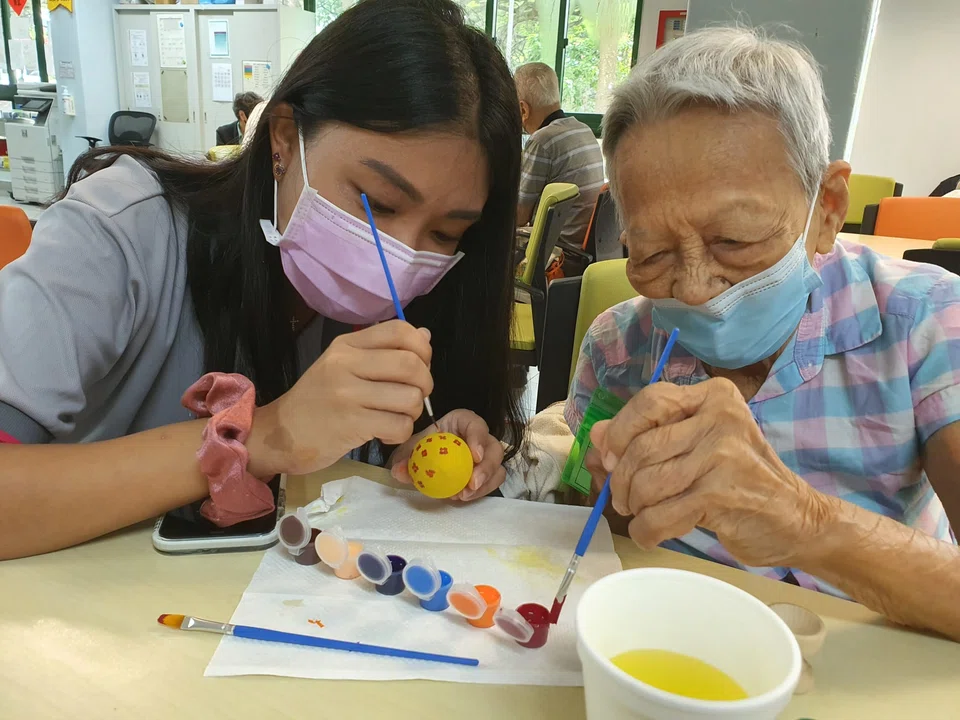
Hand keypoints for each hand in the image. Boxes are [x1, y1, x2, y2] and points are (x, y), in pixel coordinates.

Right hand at [249, 321, 432, 475]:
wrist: (280, 434)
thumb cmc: (317, 401)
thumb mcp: (344, 366)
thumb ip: (383, 351)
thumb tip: (425, 336)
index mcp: (347, 345)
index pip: (399, 330)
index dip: (422, 348)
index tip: (421, 365)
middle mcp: (346, 363)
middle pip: (411, 363)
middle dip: (425, 383)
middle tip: (413, 396)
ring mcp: (347, 394)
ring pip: (410, 397)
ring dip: (413, 412)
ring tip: (397, 417)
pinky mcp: (350, 424)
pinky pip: (399, 425)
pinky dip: (401, 433)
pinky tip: (386, 434)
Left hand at [390, 409, 505, 500]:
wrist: (424, 459)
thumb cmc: (422, 447)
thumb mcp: (410, 449)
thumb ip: (404, 458)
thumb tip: (399, 470)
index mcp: (462, 422)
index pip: (476, 424)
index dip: (479, 438)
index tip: (474, 456)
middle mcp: (478, 437)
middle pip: (494, 448)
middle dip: (487, 467)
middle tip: (472, 483)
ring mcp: (485, 456)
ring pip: (497, 467)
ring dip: (485, 483)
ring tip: (464, 495)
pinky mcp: (485, 473)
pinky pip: (492, 482)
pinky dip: (481, 492)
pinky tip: (464, 497)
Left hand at [591, 377, 827, 566]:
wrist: (797, 520)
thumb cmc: (740, 480)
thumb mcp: (697, 446)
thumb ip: (649, 434)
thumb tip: (597, 435)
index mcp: (714, 397)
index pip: (650, 401)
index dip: (620, 431)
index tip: (610, 458)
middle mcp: (720, 418)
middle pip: (641, 447)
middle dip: (622, 480)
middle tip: (624, 499)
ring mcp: (723, 456)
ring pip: (647, 483)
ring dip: (634, 508)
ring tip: (642, 515)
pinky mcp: (722, 495)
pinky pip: (660, 515)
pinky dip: (646, 530)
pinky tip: (652, 533)